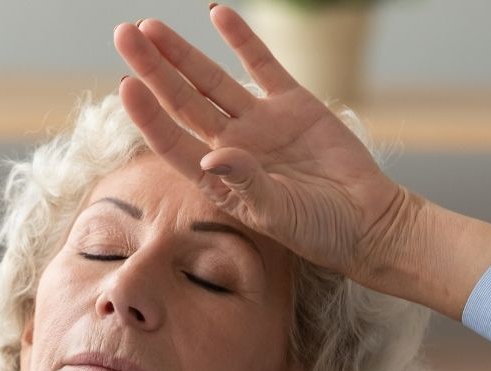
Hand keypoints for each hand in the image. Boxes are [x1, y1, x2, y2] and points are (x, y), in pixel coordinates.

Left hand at [112, 7, 419, 287]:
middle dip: (153, 70)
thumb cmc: (318, 229)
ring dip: (181, 54)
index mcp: (218, 180)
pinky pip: (261, 64)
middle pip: (182, 103)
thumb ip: (246, 184)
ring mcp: (258, 123)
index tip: (126, 86)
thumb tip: (211, 156)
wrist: (365, 219)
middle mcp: (230, 147)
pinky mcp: (292, 104)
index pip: (173, 142)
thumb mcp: (279, 214)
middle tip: (124, 36)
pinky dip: (241, 39)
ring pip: (210, 81)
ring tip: (149, 28)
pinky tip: (216, 14)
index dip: (149, 115)